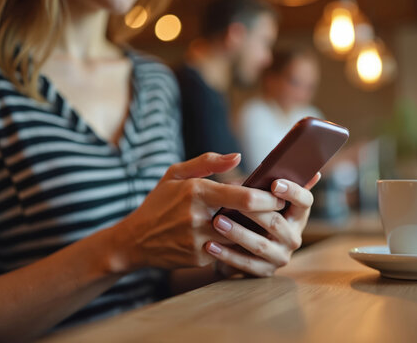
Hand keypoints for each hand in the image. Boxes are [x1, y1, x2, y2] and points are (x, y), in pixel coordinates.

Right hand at [111, 153, 285, 271]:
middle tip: (281, 209)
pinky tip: (246, 236)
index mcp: (196, 192)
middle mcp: (199, 218)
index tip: (280, 194)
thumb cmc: (159, 202)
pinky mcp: (200, 258)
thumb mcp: (175, 174)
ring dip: (256, 230)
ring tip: (268, 221)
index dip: (267, 197)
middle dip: (268, 214)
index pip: (243, 197)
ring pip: (241, 237)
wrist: (135, 241)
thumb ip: (207, 162)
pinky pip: (229, 250)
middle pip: (247, 219)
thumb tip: (238, 157)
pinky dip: (238, 243)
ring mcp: (199, 241)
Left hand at [205, 173, 320, 276]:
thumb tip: (254, 158)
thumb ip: (261, 179)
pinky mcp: (264, 271)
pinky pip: (246, 264)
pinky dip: (227, 255)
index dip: (293, 192)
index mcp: (296, 213)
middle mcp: (293, 236)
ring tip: (216, 221)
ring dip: (237, 233)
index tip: (274, 184)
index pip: (305, 201)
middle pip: (277, 222)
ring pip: (260, 245)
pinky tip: (209, 245)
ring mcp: (281, 256)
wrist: (232, 247)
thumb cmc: (244, 212)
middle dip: (254, 212)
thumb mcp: (254, 196)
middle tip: (234, 202)